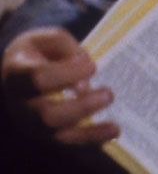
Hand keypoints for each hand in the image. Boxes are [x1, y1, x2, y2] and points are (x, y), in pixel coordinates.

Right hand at [1, 27, 118, 144]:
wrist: (22, 70)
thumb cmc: (40, 51)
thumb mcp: (50, 39)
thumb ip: (68, 50)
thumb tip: (84, 80)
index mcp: (18, 75)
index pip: (39, 79)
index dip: (67, 73)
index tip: (92, 66)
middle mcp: (22, 104)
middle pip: (47, 116)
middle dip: (82, 107)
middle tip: (109, 94)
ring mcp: (33, 123)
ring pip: (58, 136)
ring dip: (88, 132)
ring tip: (115, 126)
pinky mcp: (47, 133)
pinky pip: (68, 143)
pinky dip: (91, 140)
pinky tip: (112, 132)